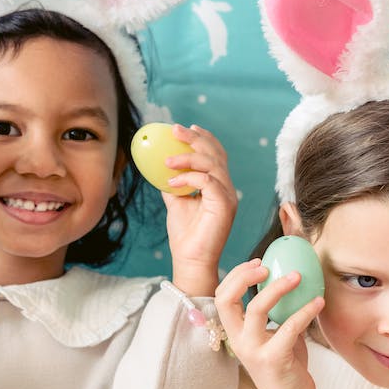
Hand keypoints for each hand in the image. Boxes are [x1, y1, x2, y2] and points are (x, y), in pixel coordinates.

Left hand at [163, 124, 236, 295]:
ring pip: (213, 164)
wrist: (190, 260)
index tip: (187, 128)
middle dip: (196, 139)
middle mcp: (227, 189)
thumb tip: (160, 166)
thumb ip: (174, 184)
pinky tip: (172, 181)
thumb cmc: (185, 235)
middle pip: (217, 154)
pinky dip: (188, 177)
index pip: (217, 155)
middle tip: (175, 130)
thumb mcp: (176, 202)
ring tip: (167, 162)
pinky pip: (207, 182)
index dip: (205, 138)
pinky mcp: (225, 205)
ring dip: (188, 158)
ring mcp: (228, 196)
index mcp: (219, 187)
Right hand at [215, 260, 324, 388]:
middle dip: (243, 277)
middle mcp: (239, 341)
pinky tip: (318, 302)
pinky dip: (305, 311)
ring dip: (277, 288)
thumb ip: (277, 313)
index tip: (258, 263)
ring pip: (256, 309)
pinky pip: (289, 327)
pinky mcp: (274, 359)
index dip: (236, 276)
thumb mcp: (275, 335)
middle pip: (226, 300)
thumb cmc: (285, 366)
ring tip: (297, 276)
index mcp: (235, 333)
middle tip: (267, 266)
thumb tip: (291, 280)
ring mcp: (254, 351)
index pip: (221, 297)